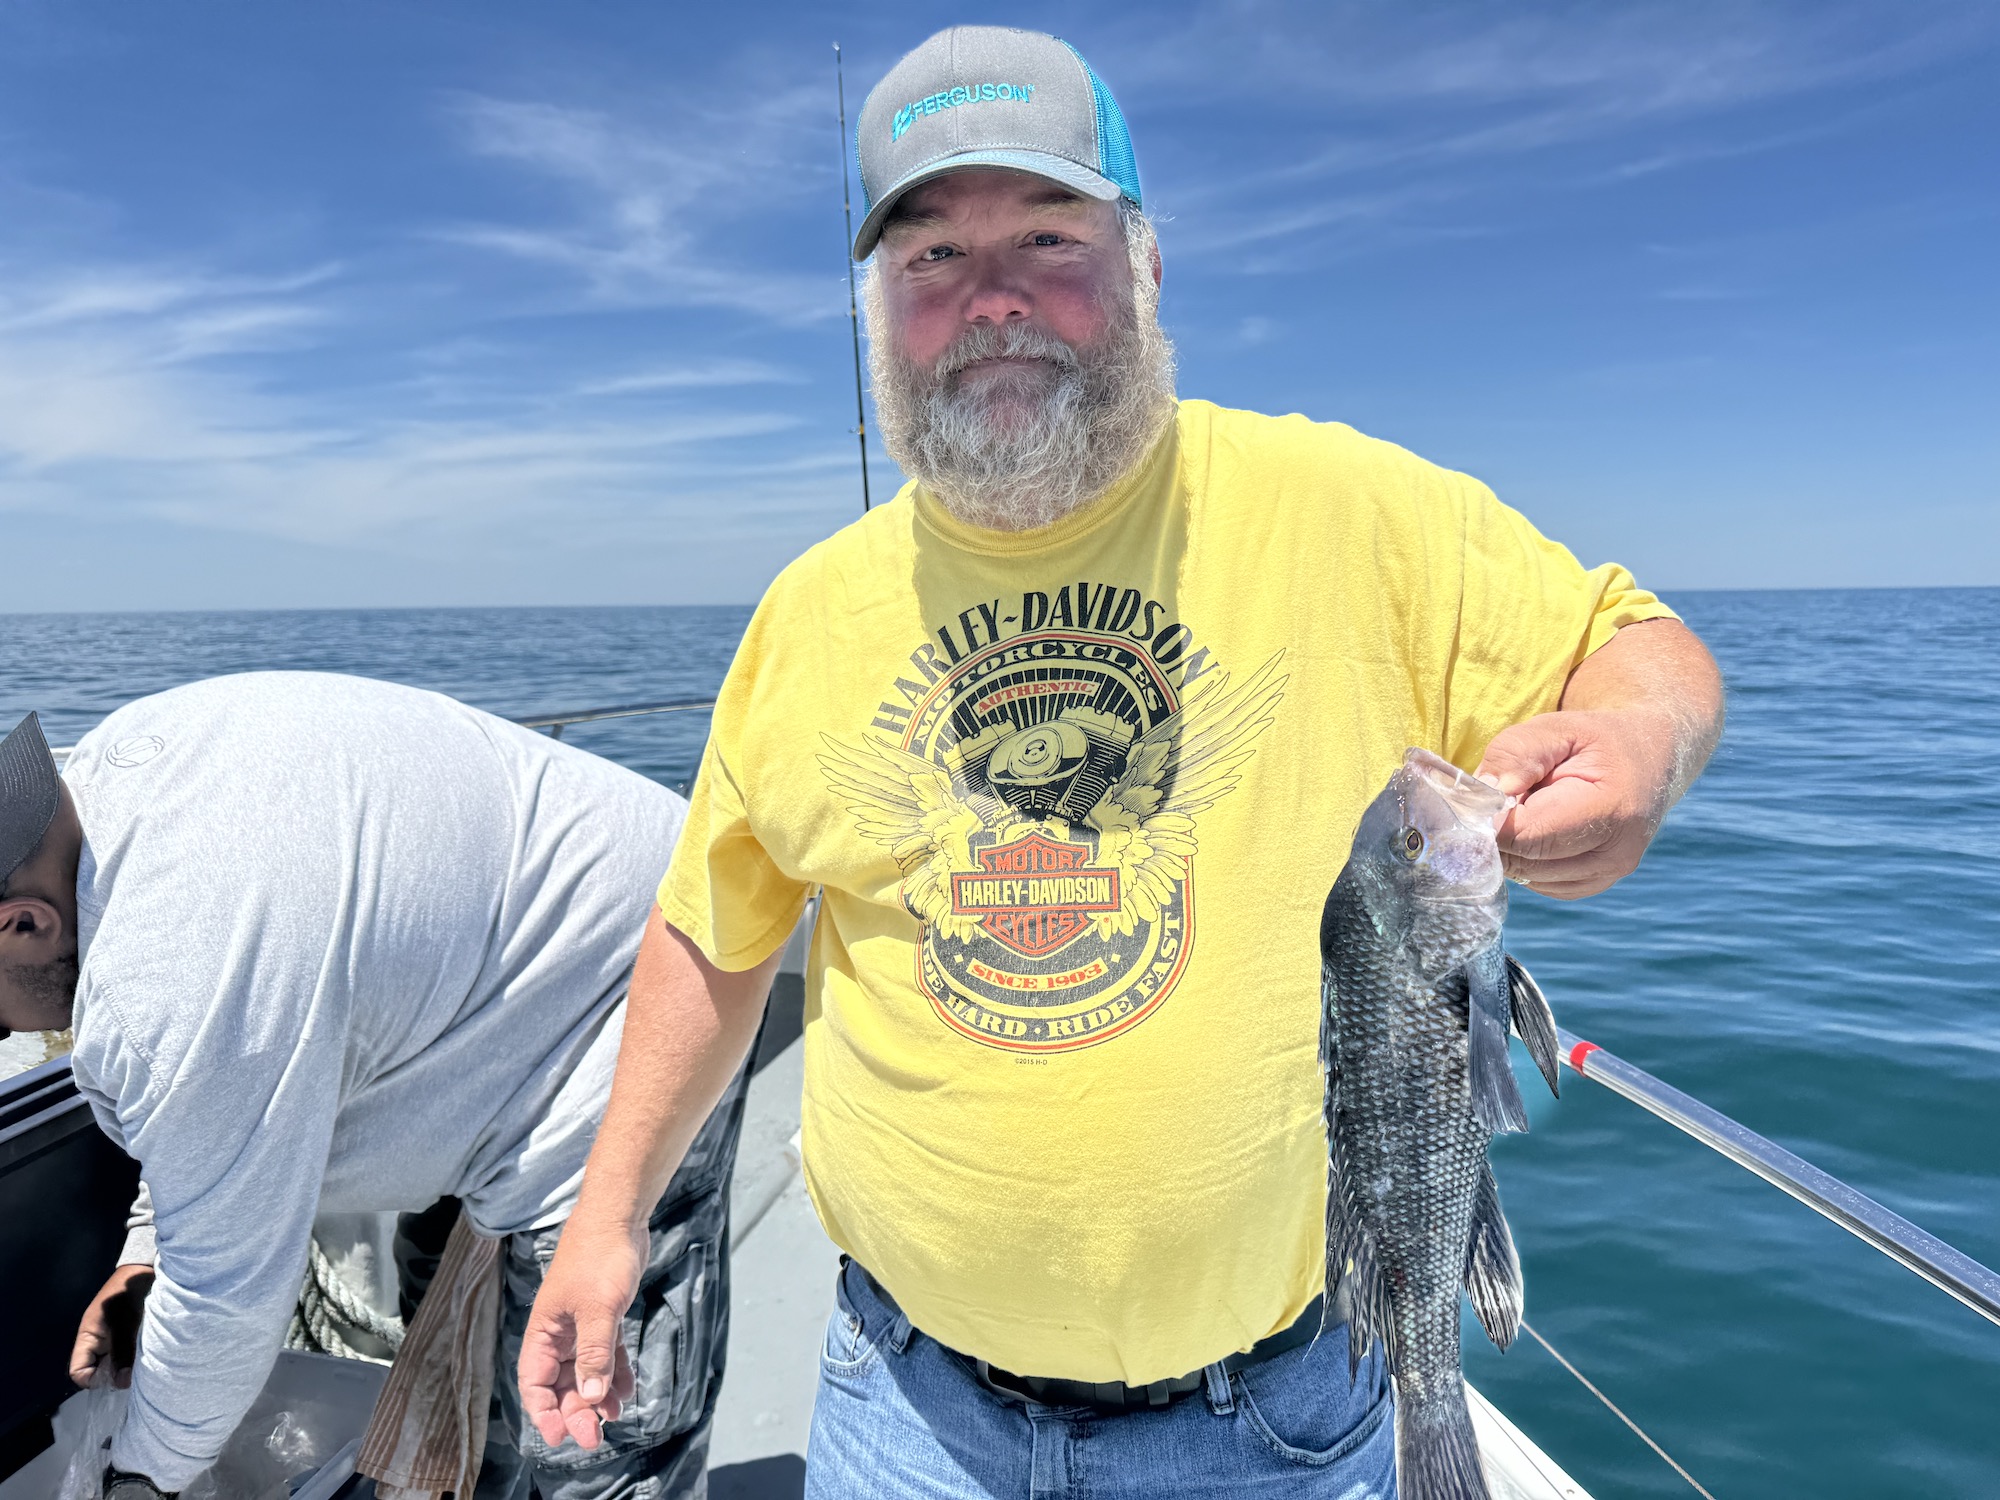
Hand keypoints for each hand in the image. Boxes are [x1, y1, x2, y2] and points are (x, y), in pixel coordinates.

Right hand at [71, 1263, 155, 1388]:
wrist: (146, 1269)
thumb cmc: (128, 1293)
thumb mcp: (124, 1322)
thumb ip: (121, 1352)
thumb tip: (120, 1384)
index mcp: (88, 1338)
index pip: (79, 1371)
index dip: (94, 1380)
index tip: (117, 1378)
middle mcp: (98, 1342)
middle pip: (99, 1371)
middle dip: (115, 1376)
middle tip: (136, 1373)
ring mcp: (114, 1339)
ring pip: (116, 1365)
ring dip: (129, 1368)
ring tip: (146, 1365)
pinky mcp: (130, 1335)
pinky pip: (129, 1355)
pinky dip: (138, 1359)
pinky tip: (152, 1357)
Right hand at [518, 1218, 643, 1450]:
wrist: (620, 1217)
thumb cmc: (600, 1257)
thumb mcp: (599, 1309)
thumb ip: (595, 1353)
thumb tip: (590, 1396)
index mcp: (544, 1330)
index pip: (535, 1382)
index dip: (544, 1412)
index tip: (560, 1436)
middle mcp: (559, 1331)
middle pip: (561, 1382)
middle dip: (575, 1410)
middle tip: (594, 1437)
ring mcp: (582, 1323)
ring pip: (586, 1370)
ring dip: (597, 1395)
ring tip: (614, 1418)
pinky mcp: (604, 1315)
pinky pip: (606, 1352)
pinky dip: (614, 1372)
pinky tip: (626, 1391)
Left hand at [1475, 709, 1676, 899]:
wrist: (1647, 762)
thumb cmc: (1596, 742)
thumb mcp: (1558, 729)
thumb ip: (1517, 754)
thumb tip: (1485, 792)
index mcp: (1611, 811)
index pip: (1527, 836)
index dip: (1493, 817)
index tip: (1482, 794)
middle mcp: (1615, 855)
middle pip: (1522, 860)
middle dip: (1499, 829)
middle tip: (1508, 794)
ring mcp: (1605, 877)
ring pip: (1523, 875)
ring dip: (1511, 843)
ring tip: (1532, 806)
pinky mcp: (1590, 886)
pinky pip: (1534, 881)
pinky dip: (1525, 856)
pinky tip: (1540, 825)